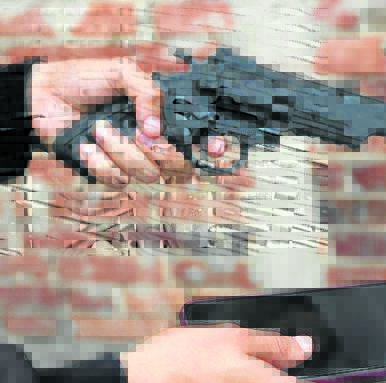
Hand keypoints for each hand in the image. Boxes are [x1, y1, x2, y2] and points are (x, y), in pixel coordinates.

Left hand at [28, 56, 227, 188]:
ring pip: (149, 175)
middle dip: (162, 152)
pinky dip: (99, 162)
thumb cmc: (85, 80)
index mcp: (166, 119)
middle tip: (140, 132)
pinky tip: (86, 145)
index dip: (214, 149)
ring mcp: (135, 163)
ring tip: (98, 128)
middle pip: (182, 167)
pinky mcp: (111, 175)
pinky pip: (118, 181)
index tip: (216, 148)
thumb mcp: (123, 72)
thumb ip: (149, 92)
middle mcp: (156, 145)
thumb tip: (157, 129)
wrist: (43, 96)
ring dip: (121, 151)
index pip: (201, 141)